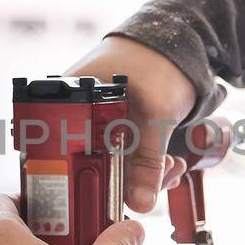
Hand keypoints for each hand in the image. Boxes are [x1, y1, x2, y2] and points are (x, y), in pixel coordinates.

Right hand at [66, 36, 195, 211]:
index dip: (81, 177)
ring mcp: (100, 121)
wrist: (184, 41)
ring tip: (171, 169)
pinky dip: (148, 166)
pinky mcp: (120, 127)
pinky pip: (128, 156)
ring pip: (113, 163)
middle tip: (158, 180)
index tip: (109, 193)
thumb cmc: (159, 61)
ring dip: (144, 175)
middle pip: (91, 164)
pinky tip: (168, 165)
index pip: (60, 150)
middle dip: (127, 181)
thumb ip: (148, 161)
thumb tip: (139, 203)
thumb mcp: (156, 115)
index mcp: (70, 100)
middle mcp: (80, 113)